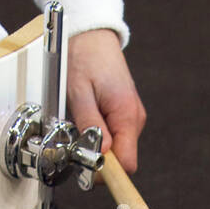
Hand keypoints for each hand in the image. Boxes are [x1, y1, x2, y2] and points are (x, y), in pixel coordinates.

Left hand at [67, 28, 146, 172]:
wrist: (92, 35)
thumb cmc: (84, 56)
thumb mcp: (79, 91)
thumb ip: (90, 124)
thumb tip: (100, 153)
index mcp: (126, 114)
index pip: (126, 164)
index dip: (106, 173)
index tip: (87, 171)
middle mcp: (134, 118)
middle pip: (120, 161)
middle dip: (97, 161)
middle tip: (74, 145)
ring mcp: (131, 117)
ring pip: (115, 150)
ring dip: (96, 147)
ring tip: (79, 125)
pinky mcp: (124, 115)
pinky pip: (113, 137)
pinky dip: (98, 137)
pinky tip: (86, 120)